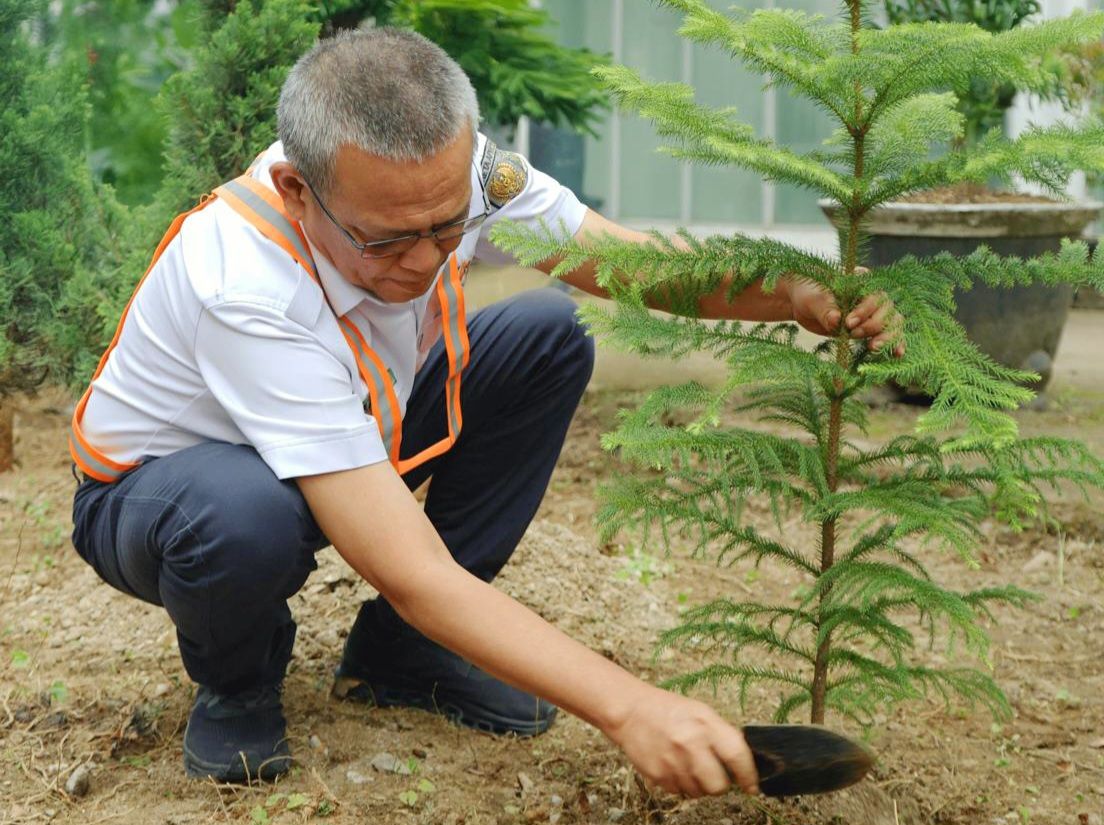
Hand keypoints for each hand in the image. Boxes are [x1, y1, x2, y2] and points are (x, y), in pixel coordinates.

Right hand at [605, 685, 758, 797]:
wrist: (631, 711)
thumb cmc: (669, 710)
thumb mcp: (701, 712)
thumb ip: (721, 735)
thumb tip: (742, 761)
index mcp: (705, 725)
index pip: (737, 756)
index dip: (749, 775)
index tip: (752, 786)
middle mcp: (690, 745)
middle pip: (719, 786)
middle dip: (720, 784)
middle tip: (715, 774)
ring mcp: (673, 762)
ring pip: (699, 793)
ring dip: (699, 784)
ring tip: (689, 764)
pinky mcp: (658, 775)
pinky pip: (680, 792)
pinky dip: (681, 784)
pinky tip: (674, 765)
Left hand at [787, 272, 905, 357]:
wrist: (801, 305)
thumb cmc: (807, 294)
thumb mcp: (812, 299)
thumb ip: (824, 309)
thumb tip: (836, 319)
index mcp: (861, 280)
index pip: (874, 294)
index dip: (865, 310)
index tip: (848, 323)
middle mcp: (872, 295)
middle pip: (888, 310)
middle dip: (874, 325)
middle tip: (853, 334)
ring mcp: (873, 312)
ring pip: (893, 322)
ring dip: (887, 336)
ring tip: (873, 347)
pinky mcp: (870, 328)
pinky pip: (888, 334)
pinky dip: (894, 344)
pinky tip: (897, 354)